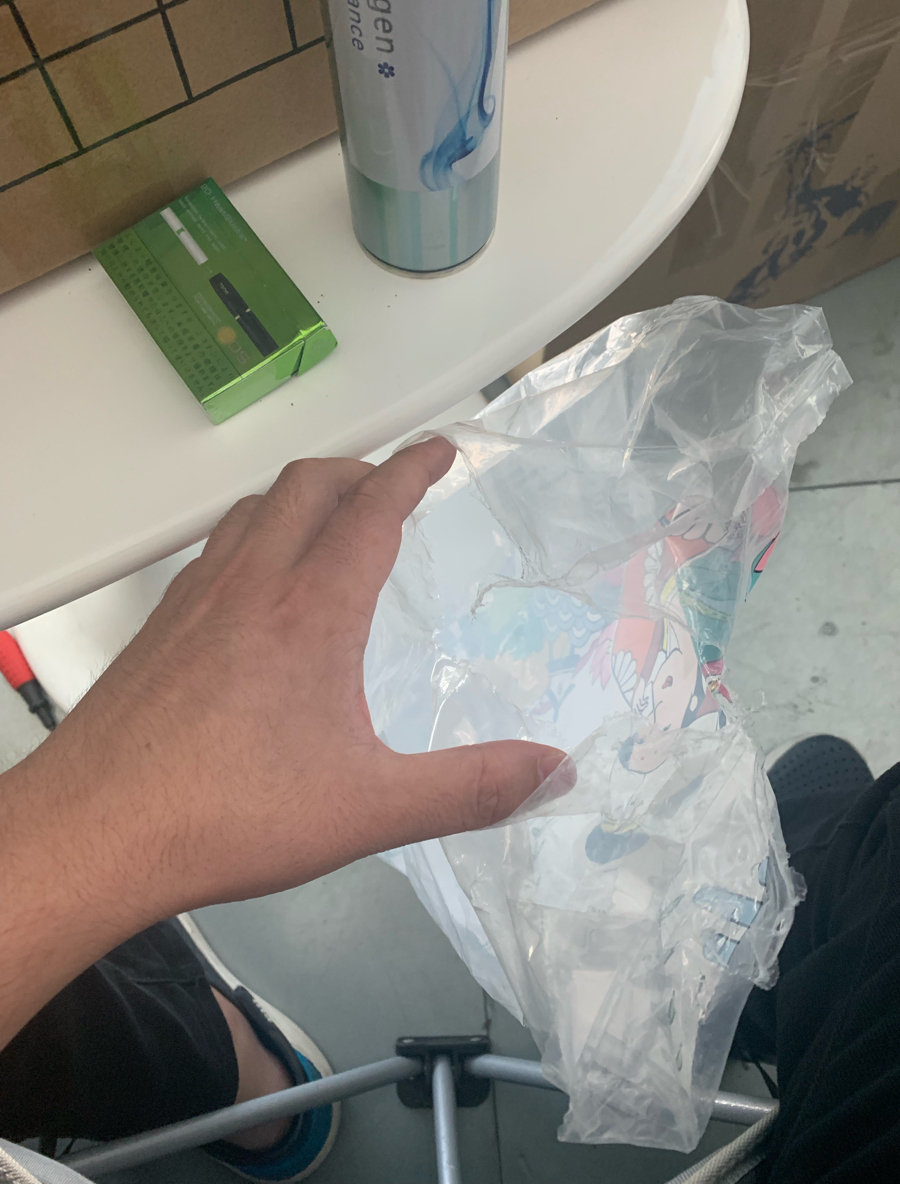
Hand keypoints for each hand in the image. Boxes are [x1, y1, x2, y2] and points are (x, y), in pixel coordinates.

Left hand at [25, 438, 565, 917]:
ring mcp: (195, 599)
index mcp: (313, 611)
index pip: (373, 510)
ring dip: (302, 494)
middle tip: (393, 483)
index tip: (441, 447)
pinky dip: (254, 534)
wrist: (94, 833)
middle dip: (360, 468)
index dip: (413, 469)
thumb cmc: (233, 814)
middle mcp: (252, 584)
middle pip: (309, 484)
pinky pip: (215, 548)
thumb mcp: (371, 809)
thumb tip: (558, 772)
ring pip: (254, 508)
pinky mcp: (158, 627)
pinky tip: (255, 584)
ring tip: (331, 518)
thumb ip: (471, 790)